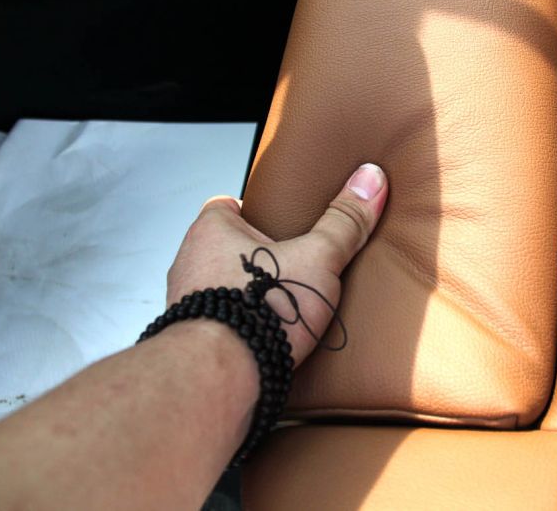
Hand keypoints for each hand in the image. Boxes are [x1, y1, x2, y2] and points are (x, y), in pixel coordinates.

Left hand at [166, 163, 387, 366]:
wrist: (221, 375)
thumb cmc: (258, 309)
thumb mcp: (317, 258)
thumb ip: (343, 222)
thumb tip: (369, 181)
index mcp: (211, 232)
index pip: (225, 206)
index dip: (252, 212)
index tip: (278, 222)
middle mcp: (189, 264)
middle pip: (223, 248)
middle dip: (253, 259)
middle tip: (288, 267)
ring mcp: (186, 304)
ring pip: (219, 288)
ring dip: (244, 296)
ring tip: (281, 308)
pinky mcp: (193, 341)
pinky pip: (218, 325)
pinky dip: (239, 329)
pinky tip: (266, 339)